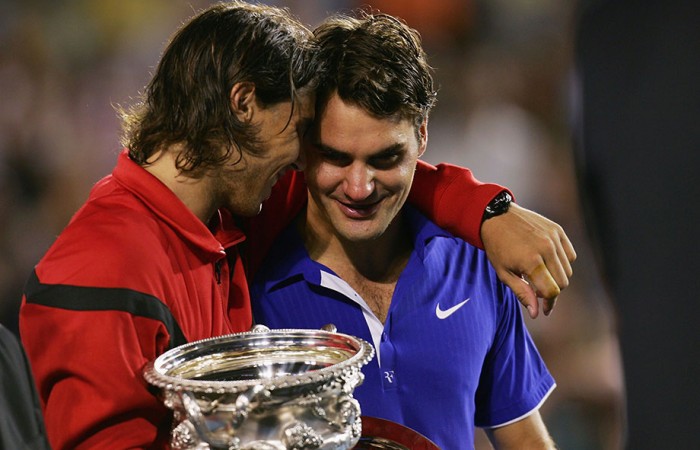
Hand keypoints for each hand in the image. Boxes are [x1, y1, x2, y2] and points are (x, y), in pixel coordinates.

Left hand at [481, 203, 575, 317]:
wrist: (496, 216)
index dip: (548, 303)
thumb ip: (522, 293)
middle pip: (562, 282)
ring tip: (539, 273)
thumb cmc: (497, 246)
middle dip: (551, 291)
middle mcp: (546, 249)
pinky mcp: (558, 230)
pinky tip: (547, 261)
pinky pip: (570, 255)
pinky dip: (562, 262)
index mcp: (531, 262)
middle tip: (537, 289)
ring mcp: (553, 238)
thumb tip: (536, 313)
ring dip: (557, 277)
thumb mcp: (503, 272)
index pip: (552, 291)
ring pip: (568, 270)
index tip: (543, 309)